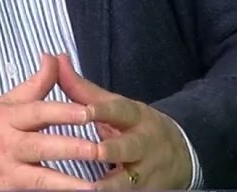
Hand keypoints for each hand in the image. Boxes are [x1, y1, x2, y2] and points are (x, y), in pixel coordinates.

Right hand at [0, 53, 100, 189]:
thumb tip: (53, 57)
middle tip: (99, 149)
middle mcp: (7, 145)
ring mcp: (7, 171)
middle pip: (42, 146)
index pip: (38, 112)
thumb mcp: (3, 103)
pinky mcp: (8, 190)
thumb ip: (34, 84)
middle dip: (71, 149)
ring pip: (40, 178)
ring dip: (67, 184)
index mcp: (7, 118)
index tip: (88, 112)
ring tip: (94, 187)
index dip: (63, 112)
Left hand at [56, 54, 192, 189]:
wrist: (181, 153)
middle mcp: (144, 143)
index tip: (85, 112)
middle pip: (129, 147)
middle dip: (112, 150)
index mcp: (135, 116)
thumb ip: (82, 89)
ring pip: (130, 180)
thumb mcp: (115, 106)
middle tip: (93, 152)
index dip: (103, 111)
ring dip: (111, 185)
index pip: (120, 111)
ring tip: (91, 189)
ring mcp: (147, 171)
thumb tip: (55, 58)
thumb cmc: (135, 126)